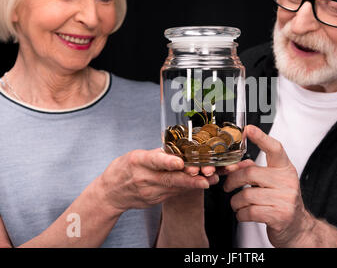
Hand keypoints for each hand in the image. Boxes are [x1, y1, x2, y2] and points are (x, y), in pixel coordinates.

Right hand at [96, 149, 218, 214]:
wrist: (110, 193)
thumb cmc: (124, 169)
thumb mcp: (136, 155)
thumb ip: (157, 154)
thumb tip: (180, 148)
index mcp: (138, 161)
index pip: (154, 161)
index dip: (168, 162)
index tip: (180, 163)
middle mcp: (144, 178)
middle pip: (170, 179)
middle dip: (190, 179)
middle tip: (207, 177)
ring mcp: (150, 192)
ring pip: (175, 187)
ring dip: (195, 184)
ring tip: (212, 179)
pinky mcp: (155, 200)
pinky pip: (174, 193)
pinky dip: (188, 188)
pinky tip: (201, 183)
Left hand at [223, 125, 313, 247]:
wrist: (297, 227)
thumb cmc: (281, 201)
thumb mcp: (272, 181)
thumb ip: (256, 170)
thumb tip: (238, 163)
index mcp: (285, 169)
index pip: (275, 149)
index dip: (261, 137)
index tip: (248, 129)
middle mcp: (287, 181)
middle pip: (250, 173)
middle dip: (233, 180)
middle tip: (227, 186)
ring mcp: (285, 199)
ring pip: (246, 195)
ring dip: (236, 202)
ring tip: (238, 204)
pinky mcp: (279, 216)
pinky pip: (249, 212)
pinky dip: (241, 214)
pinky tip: (244, 213)